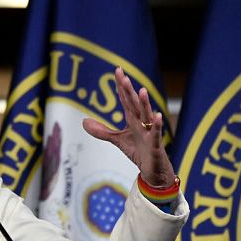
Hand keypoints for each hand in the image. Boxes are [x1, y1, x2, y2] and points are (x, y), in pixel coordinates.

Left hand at [82, 67, 175, 187]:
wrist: (153, 170)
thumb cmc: (138, 151)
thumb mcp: (117, 140)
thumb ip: (101, 130)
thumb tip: (84, 121)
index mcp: (133, 119)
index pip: (126, 99)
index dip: (121, 86)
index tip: (117, 70)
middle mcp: (142, 122)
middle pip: (134, 103)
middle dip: (129, 90)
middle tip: (123, 74)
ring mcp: (149, 132)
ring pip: (147, 115)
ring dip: (145, 103)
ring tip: (142, 90)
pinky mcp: (155, 145)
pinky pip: (155, 134)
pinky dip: (156, 125)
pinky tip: (156, 115)